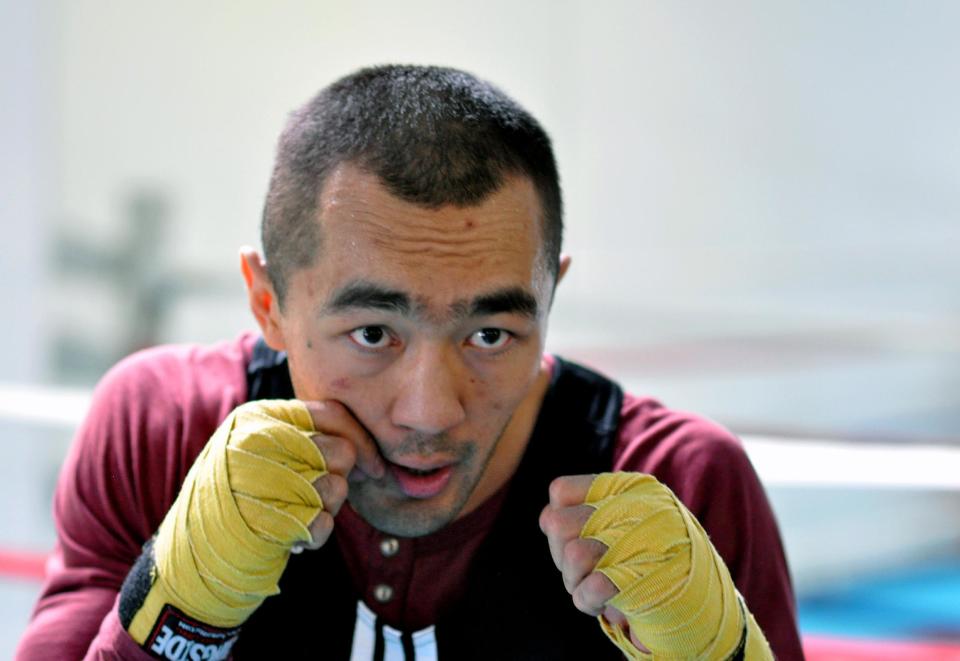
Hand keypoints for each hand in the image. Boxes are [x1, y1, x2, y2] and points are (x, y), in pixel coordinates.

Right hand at [122, 399, 384, 648]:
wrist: (194, 556)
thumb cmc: (239, 498)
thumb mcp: (262, 452)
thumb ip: (304, 438)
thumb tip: (363, 446)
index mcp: (256, 418)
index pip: (331, 412)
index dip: (360, 438)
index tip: (373, 466)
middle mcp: (254, 443)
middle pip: (340, 451)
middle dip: (342, 478)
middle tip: (320, 494)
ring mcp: (256, 482)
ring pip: (336, 488)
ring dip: (328, 509)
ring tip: (300, 513)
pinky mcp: (263, 522)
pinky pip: (323, 524)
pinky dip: (316, 536)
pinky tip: (294, 537)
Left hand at [539, 475, 644, 649]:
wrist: (705, 607)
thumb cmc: (657, 565)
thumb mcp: (628, 527)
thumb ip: (589, 516)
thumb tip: (548, 519)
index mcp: (631, 489)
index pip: (561, 491)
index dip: (559, 519)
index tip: (576, 540)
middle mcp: (638, 506)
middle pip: (558, 523)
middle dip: (560, 556)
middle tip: (584, 572)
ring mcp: (644, 540)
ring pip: (572, 554)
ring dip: (575, 581)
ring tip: (596, 588)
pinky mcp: (645, 577)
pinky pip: (591, 587)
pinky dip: (589, 601)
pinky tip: (606, 604)